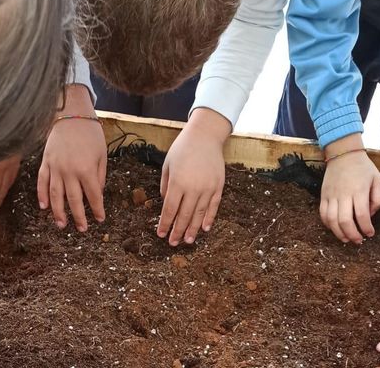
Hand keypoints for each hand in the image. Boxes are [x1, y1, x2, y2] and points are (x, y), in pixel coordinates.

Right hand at [38, 84, 105, 231]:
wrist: (71, 115)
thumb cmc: (90, 134)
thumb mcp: (102, 154)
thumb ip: (99, 176)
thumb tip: (97, 193)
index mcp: (87, 169)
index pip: (93, 196)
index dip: (97, 209)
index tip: (100, 219)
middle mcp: (69, 171)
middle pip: (74, 200)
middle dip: (78, 217)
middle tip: (82, 229)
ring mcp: (55, 167)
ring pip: (55, 195)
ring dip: (58, 212)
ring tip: (61, 224)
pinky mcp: (45, 162)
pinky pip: (42, 182)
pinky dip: (42, 195)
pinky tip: (44, 207)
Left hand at [158, 108, 229, 245]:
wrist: (205, 136)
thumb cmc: (183, 149)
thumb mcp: (168, 165)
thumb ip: (166, 186)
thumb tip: (168, 204)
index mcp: (178, 182)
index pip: (170, 209)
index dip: (165, 223)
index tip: (160, 234)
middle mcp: (193, 187)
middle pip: (184, 215)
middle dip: (177, 231)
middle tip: (173, 243)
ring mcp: (208, 188)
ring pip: (199, 214)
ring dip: (193, 229)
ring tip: (188, 241)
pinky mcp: (218, 186)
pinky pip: (213, 206)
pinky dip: (209, 218)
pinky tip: (204, 228)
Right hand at [320, 134, 379, 243]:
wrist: (343, 153)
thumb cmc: (363, 168)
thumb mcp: (378, 180)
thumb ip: (378, 199)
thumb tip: (370, 215)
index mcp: (359, 191)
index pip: (362, 215)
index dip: (366, 228)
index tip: (370, 233)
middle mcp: (343, 194)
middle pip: (345, 221)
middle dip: (352, 234)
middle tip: (359, 240)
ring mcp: (331, 195)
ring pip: (331, 220)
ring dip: (339, 233)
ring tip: (346, 239)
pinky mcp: (323, 195)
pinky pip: (323, 214)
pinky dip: (328, 224)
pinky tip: (336, 228)